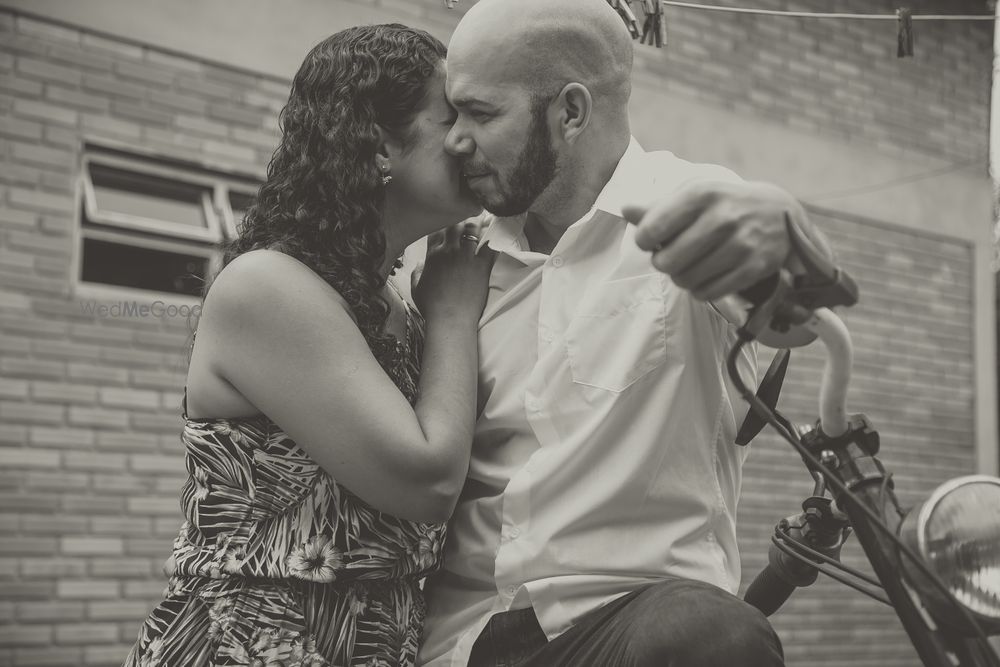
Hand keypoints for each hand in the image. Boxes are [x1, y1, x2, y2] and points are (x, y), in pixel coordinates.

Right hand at [413, 218, 495, 320]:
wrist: (450, 319)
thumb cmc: (433, 307)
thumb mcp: (416, 288)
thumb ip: (417, 272)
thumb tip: (421, 263)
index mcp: (432, 255)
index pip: (437, 230)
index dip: (443, 223)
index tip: (449, 221)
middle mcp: (449, 252)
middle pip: (455, 225)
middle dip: (461, 218)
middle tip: (469, 214)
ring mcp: (466, 257)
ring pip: (472, 230)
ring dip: (477, 222)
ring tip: (483, 217)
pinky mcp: (482, 266)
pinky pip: (490, 245)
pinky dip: (494, 236)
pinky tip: (497, 230)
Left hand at [623, 181, 805, 301]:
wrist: (779, 213)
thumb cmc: (724, 203)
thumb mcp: (693, 193)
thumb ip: (657, 205)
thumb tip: (626, 209)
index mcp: (702, 193)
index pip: (650, 230)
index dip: (644, 241)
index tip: (652, 240)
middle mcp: (723, 217)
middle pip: (665, 262)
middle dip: (663, 262)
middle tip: (672, 256)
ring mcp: (741, 244)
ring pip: (686, 280)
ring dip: (681, 278)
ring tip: (689, 266)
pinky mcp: (754, 267)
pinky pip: (709, 293)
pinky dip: (700, 289)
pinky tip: (706, 276)